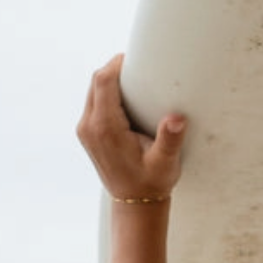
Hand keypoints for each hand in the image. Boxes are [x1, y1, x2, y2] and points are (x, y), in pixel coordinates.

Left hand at [77, 55, 185, 201]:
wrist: (134, 203)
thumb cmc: (152, 183)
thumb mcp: (165, 164)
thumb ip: (169, 140)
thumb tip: (177, 118)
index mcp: (106, 128)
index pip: (103, 81)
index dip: (116, 64)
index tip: (133, 59)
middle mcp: (90, 126)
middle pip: (96, 82)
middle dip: (115, 70)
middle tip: (136, 68)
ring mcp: (85, 130)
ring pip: (93, 91)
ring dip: (110, 82)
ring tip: (133, 82)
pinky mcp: (87, 133)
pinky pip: (93, 103)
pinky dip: (107, 95)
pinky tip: (125, 100)